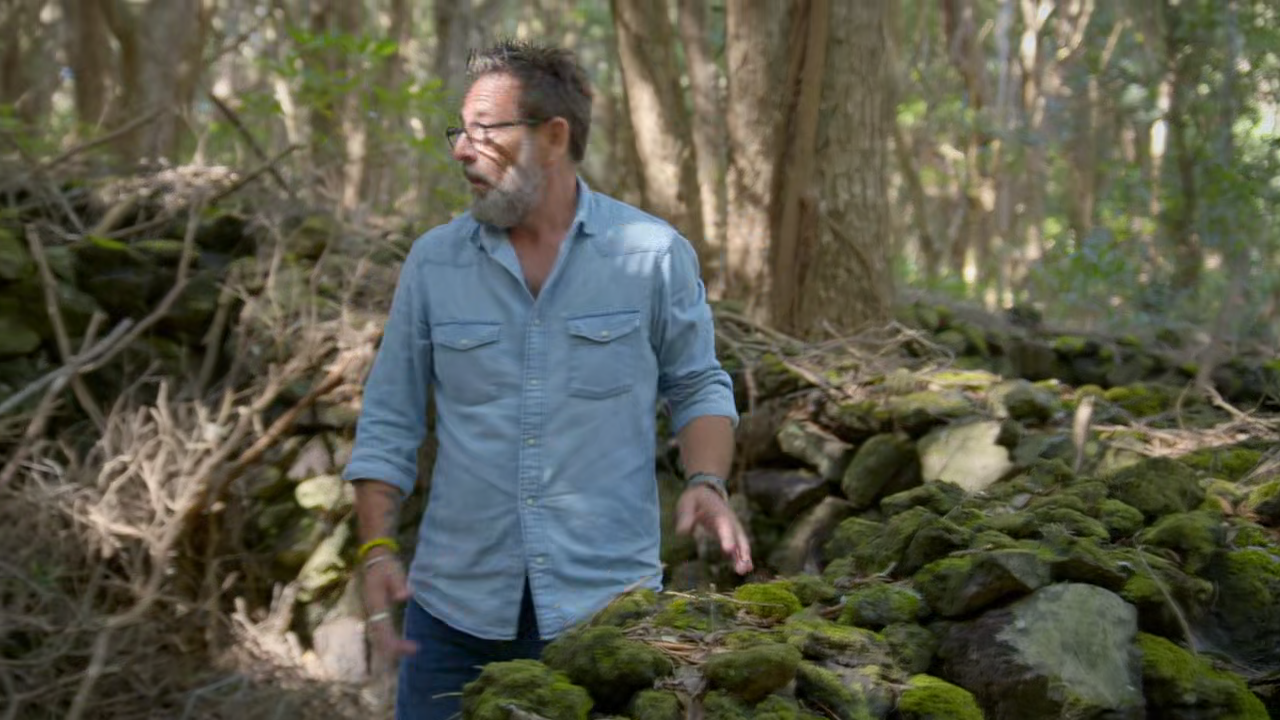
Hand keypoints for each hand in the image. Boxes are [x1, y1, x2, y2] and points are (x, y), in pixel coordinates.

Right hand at [361, 553, 417, 673]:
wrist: (373, 559)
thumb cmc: (385, 565)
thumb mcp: (394, 570)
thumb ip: (399, 583)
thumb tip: (405, 596)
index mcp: (376, 604)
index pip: (383, 629)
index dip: (395, 642)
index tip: (413, 646)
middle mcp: (371, 612)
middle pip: (379, 637)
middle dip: (394, 648)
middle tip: (415, 650)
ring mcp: (372, 613)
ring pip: (378, 636)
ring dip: (391, 646)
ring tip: (410, 650)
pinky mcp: (375, 612)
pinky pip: (380, 631)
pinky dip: (389, 640)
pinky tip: (399, 642)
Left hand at [674, 485, 753, 574]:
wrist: (705, 492)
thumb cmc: (695, 499)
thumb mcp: (687, 503)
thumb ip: (685, 517)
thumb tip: (683, 532)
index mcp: (719, 513)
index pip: (724, 526)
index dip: (727, 538)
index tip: (728, 550)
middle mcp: (730, 522)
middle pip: (738, 537)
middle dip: (741, 552)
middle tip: (742, 567)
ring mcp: (732, 529)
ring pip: (741, 544)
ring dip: (744, 558)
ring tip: (744, 571)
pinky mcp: (731, 535)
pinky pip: (738, 547)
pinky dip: (742, 557)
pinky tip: (745, 569)